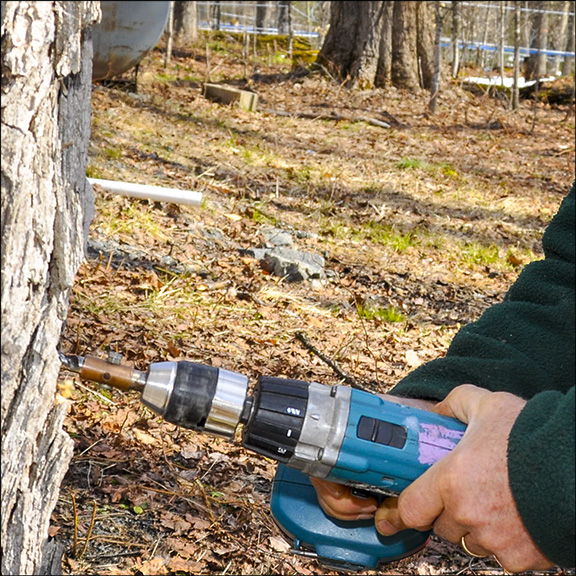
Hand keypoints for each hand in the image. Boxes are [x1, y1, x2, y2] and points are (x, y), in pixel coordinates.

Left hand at [311, 386, 553, 572]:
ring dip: (473, 527)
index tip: (390, 516)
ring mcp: (495, 540)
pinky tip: (514, 516)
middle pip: (441, 525)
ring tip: (494, 500)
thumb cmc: (532, 435)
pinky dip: (502, 540)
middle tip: (463, 492)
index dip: (399, 512)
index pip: (410, 509)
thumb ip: (455, 404)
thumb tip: (436, 411)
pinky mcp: (520, 558)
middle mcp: (468, 514)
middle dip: (446, 511)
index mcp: (452, 480)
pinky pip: (499, 554)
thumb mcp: (487, 404)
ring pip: (469, 541)